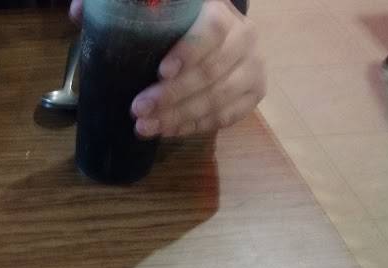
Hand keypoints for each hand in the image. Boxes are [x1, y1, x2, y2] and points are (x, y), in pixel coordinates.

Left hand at [130, 0, 264, 137]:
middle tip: (139, 108)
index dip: (187, 53)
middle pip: (209, 73)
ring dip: (178, 116)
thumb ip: (163, 28)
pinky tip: (167, 131)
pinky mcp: (253, 96)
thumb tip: (135, 39)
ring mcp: (253, 71)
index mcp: (224, 15)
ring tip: (146, 126)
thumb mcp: (177, 21)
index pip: (211, 32)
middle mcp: (245, 41)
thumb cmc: (186, 31)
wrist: (222, 40)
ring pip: (217, 99)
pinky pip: (224, 117)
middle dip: (171, 95)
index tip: (161, 72)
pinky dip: (193, 127)